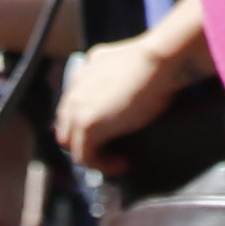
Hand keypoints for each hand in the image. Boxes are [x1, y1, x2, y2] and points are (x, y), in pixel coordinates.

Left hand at [56, 28, 201, 172]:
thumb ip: (119, 74)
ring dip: (92, 154)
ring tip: (117, 160)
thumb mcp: (131, 64)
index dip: (88, 121)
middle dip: (84, 140)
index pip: (74, 104)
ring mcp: (78, 107)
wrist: (158, 61)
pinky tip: (123, 163)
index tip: (110, 131)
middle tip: (110, 150)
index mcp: (86, 71)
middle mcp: (76, 87)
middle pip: (67, 124)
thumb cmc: (156, 61)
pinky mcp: (87, 124)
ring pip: (72, 142)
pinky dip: (102, 165)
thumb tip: (133, 87)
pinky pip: (85, 156)